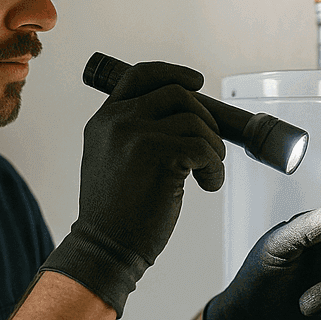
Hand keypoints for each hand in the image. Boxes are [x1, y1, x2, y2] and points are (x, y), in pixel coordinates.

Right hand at [41, 61, 224, 316]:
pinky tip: (207, 185)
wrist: (106, 246)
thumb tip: (183, 115)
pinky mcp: (161, 155)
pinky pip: (205, 148)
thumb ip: (134, 131)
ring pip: (196, 121)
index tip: (196, 83)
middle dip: (205, 118)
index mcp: (105, 118)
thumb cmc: (116, 212)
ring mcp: (138, 134)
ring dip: (213, 148)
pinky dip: (215, 167)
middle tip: (211, 148)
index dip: (173, 73)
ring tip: (207, 174)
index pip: (140, 75)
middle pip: (177, 93)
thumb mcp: (112, 158)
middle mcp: (118, 120)